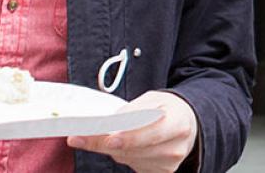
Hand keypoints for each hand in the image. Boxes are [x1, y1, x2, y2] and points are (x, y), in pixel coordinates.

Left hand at [68, 90, 198, 172]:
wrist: (186, 123)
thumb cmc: (166, 108)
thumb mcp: (153, 99)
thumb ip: (133, 111)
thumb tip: (108, 124)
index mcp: (179, 123)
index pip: (151, 133)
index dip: (130, 137)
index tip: (108, 139)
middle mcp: (176, 147)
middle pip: (135, 149)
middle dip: (104, 143)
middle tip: (78, 138)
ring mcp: (169, 164)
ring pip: (129, 158)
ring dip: (111, 148)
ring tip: (101, 136)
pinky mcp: (161, 172)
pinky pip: (133, 165)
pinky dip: (122, 154)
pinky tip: (122, 145)